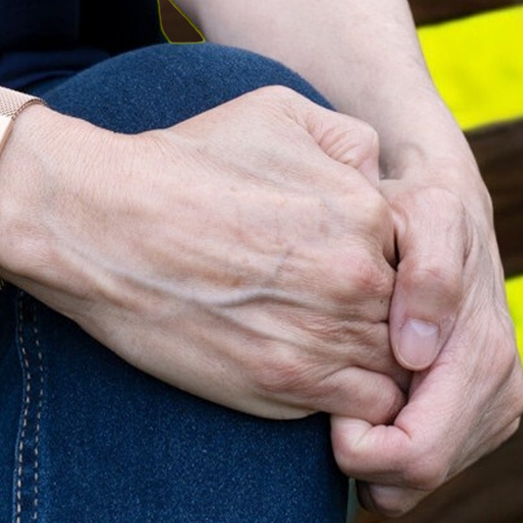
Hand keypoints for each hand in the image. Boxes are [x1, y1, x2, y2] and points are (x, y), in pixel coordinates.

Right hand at [0, 87, 412, 426]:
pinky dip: (352, 403)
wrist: (105, 224)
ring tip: (325, 340)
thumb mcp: (276, 110)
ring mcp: (325, 338)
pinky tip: (314, 372)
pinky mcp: (288, 389)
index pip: (418, 255)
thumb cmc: (186, 161)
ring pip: (392, 368)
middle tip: (339, 307)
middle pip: (411, 317)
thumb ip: (348, 137)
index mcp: (364, 210)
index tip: (352, 262)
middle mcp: (356, 278)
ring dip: (374, 362)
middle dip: (389, 317)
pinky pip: (360, 411)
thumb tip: (379, 172)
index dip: (389, 261)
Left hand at [330, 173, 522, 516]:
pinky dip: (391, 447)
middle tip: (333, 400)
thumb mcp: (425, 216)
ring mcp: (497, 407)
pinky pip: (426, 464)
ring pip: (420, 481)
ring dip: (378, 452)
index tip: (332, 401)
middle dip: (365, 456)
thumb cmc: (421, 208)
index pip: (417, 456)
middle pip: (417, 479)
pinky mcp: (483, 413)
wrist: (446, 205)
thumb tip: (418, 352)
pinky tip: (373, 397)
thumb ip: (428, 276)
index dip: (360, 445)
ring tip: (353, 388)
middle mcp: (503, 392)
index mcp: (486, 357)